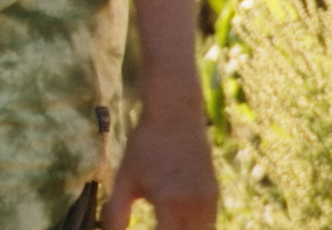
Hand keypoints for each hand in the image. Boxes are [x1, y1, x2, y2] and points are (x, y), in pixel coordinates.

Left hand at [102, 107, 217, 229]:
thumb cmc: (145, 144)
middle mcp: (196, 207)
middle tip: (155, 225)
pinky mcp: (215, 195)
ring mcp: (209, 202)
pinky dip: (194, 228)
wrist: (176, 113)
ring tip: (164, 223)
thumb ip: (116, 212)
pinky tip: (176, 222)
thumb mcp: (125, 178)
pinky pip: (208, 224)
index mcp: (171, 204)